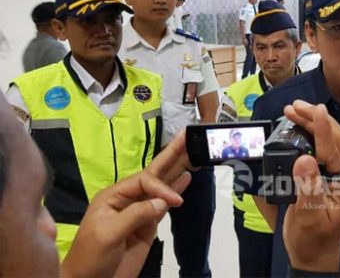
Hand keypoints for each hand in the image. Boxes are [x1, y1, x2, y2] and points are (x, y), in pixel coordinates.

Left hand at [62, 132, 192, 277]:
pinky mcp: (149, 225)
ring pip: (162, 185)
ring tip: (194, 151)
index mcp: (113, 196)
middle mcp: (128, 198)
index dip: (162, 188)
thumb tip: (163, 202)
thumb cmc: (91, 258)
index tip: (176, 202)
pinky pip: (165, 203)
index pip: (144, 180)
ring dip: (178, 168)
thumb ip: (136, 214)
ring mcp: (140, 211)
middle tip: (189, 136)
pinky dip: (176, 189)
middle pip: (154, 172)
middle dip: (172, 154)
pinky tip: (186, 178)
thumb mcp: (108, 234)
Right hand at [283, 102, 339, 271]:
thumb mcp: (308, 216)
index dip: (323, 127)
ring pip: (326, 142)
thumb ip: (307, 187)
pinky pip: (318, 150)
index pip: (333, 149)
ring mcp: (331, 176)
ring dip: (311, 124)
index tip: (313, 108)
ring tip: (293, 112)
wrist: (314, 256)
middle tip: (294, 106)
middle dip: (315, 119)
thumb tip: (305, 159)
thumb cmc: (313, 240)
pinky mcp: (321, 178)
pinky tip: (296, 129)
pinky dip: (307, 135)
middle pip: (333, 139)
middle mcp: (339, 176)